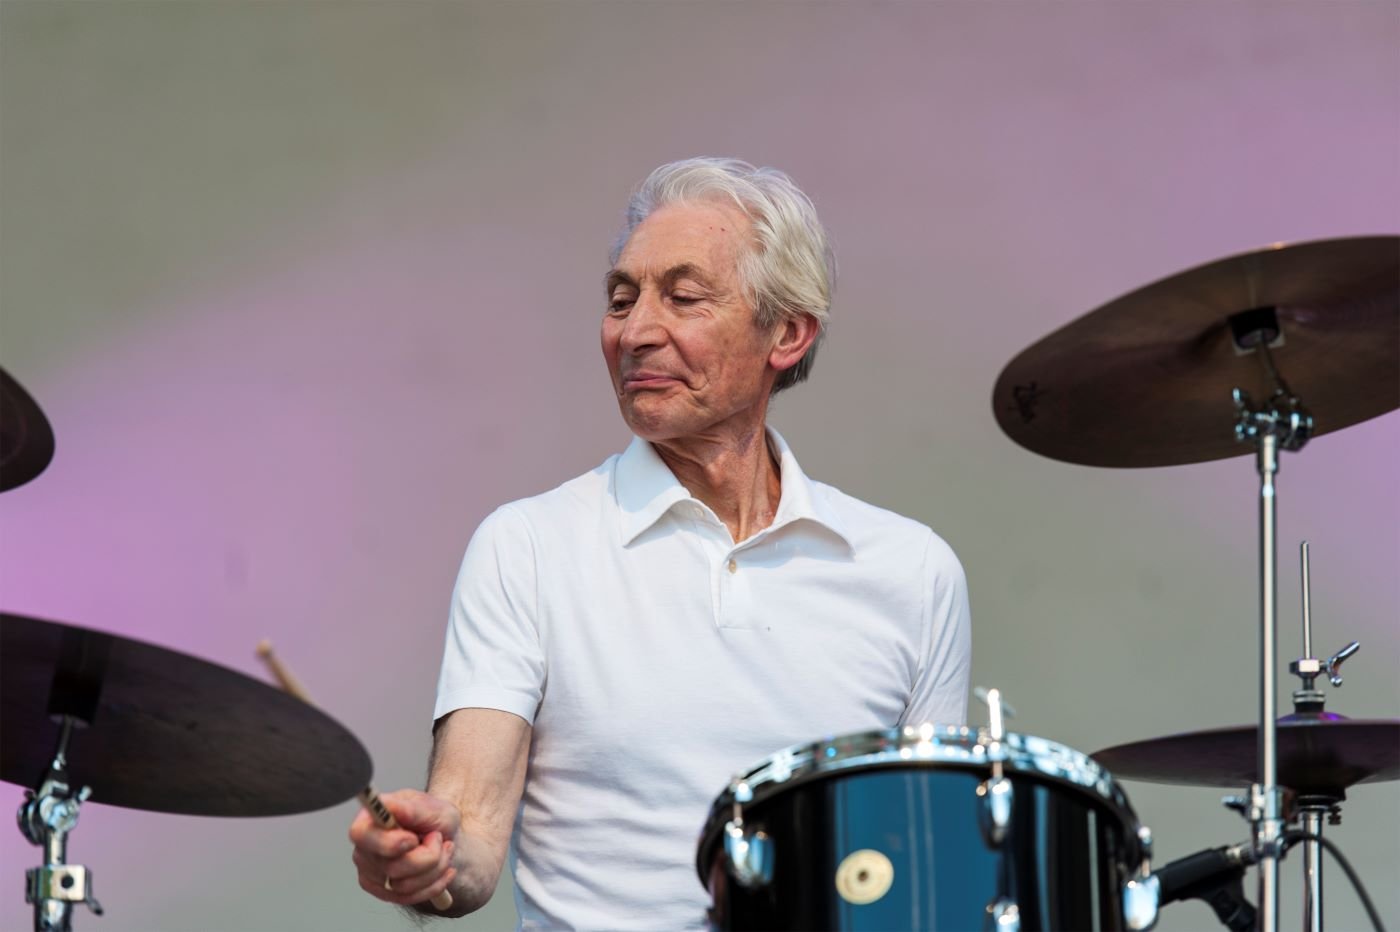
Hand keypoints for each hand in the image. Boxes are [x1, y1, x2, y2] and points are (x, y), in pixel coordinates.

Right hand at [349, 789, 459, 906]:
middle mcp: (364, 848)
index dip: (389, 842)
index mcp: (370, 819)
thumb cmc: (434, 818)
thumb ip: (410, 809)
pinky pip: (409, 898)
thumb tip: (388, 807)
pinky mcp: (383, 891)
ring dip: (435, 870)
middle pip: (392, 867)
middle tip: (439, 839)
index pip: (361, 835)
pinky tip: (443, 869)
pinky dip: (434, 885)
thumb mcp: (431, 807)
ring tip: (443, 851)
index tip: (414, 839)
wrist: (445, 837)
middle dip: (428, 856)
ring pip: (403, 886)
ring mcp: (371, 873)